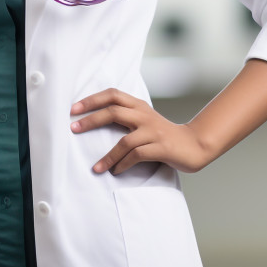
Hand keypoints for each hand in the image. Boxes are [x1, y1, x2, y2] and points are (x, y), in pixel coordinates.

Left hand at [69, 88, 208, 174]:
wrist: (194, 144)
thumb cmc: (163, 134)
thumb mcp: (145, 119)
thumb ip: (126, 116)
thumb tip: (95, 118)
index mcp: (139, 105)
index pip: (113, 95)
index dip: (92, 99)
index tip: (74, 108)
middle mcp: (145, 115)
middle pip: (114, 111)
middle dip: (91, 120)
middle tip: (73, 128)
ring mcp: (153, 132)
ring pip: (124, 140)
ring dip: (107, 156)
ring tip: (96, 167)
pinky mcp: (161, 148)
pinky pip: (136, 156)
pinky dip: (123, 164)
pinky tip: (115, 171)